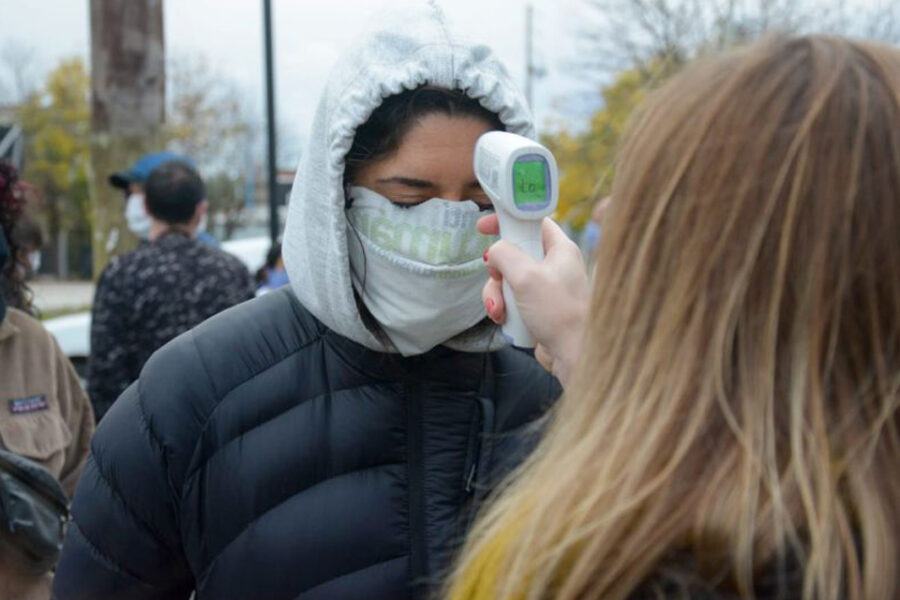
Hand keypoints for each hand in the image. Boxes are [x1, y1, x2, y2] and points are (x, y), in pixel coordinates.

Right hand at [479, 215, 589, 385]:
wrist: (574, 355)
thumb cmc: (559, 314)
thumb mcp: (527, 276)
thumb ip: (505, 255)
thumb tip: (494, 253)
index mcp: (560, 249)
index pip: (532, 221)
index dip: (508, 220)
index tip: (484, 226)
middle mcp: (554, 265)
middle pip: (513, 253)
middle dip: (497, 269)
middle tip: (497, 277)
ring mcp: (544, 288)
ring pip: (507, 279)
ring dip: (496, 294)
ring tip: (499, 310)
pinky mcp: (536, 308)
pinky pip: (511, 299)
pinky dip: (503, 308)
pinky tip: (504, 320)